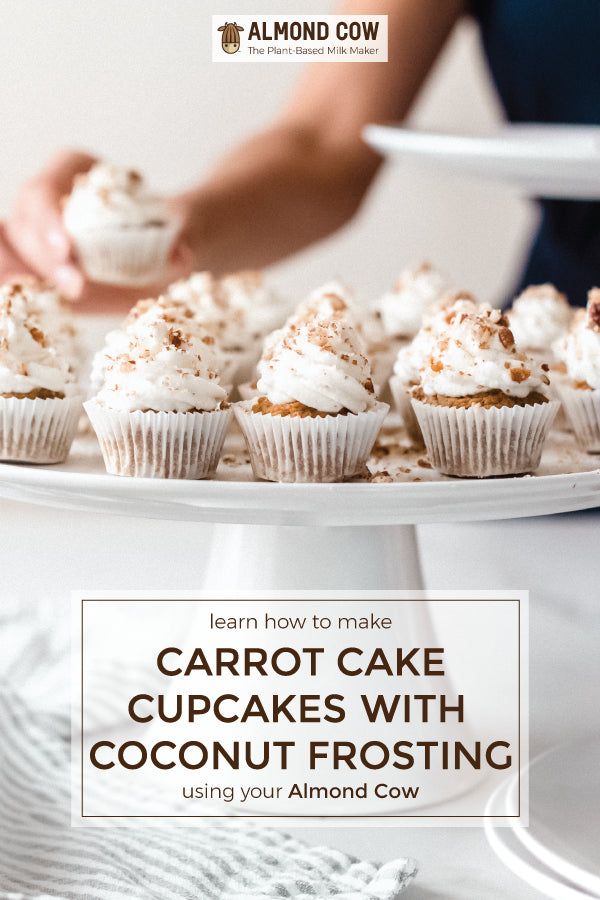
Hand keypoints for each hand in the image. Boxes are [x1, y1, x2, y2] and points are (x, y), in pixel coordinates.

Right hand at [5, 151, 192, 314]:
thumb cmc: (171, 234)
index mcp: (74, 172)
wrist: (167, 255)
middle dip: (45, 257)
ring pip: (14, 249)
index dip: (48, 216)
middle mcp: (46, 199)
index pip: (46, 187)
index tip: (68, 247)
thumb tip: (180, 255)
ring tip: (64, 300)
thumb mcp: (183, 230)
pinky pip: (13, 273)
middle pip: (26, 222)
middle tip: (77, 287)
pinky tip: (35, 303)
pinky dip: (18, 287)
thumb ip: (183, 238)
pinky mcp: (35, 265)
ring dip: (31, 275)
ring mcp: (34, 233)